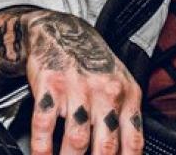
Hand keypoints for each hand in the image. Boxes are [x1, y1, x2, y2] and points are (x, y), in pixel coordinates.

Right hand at [26, 11, 143, 154]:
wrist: (65, 32)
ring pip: (77, 139)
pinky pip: (45, 126)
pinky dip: (42, 149)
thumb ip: (126, 116)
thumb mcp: (122, 84)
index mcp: (128, 94)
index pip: (133, 140)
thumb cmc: (96, 64)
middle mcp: (107, 91)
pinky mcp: (52, 85)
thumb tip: (129, 152)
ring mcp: (79, 88)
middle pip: (106, 146)